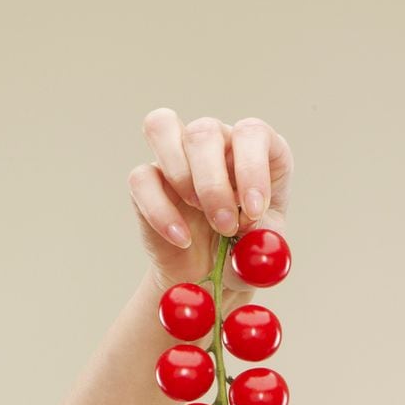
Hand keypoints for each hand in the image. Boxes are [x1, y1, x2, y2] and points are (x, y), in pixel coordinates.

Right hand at [128, 109, 292, 295]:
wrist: (209, 276)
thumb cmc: (243, 251)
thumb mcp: (262, 249)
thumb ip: (263, 238)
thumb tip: (250, 224)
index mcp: (256, 150)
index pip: (251, 133)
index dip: (252, 168)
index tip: (254, 210)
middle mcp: (217, 141)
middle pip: (204, 131)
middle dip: (214, 185)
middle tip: (224, 226)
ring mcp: (179, 155)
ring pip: (162, 127)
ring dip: (182, 178)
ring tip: (201, 216)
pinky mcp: (148, 179)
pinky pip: (140, 177)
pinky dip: (159, 211)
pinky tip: (181, 239)